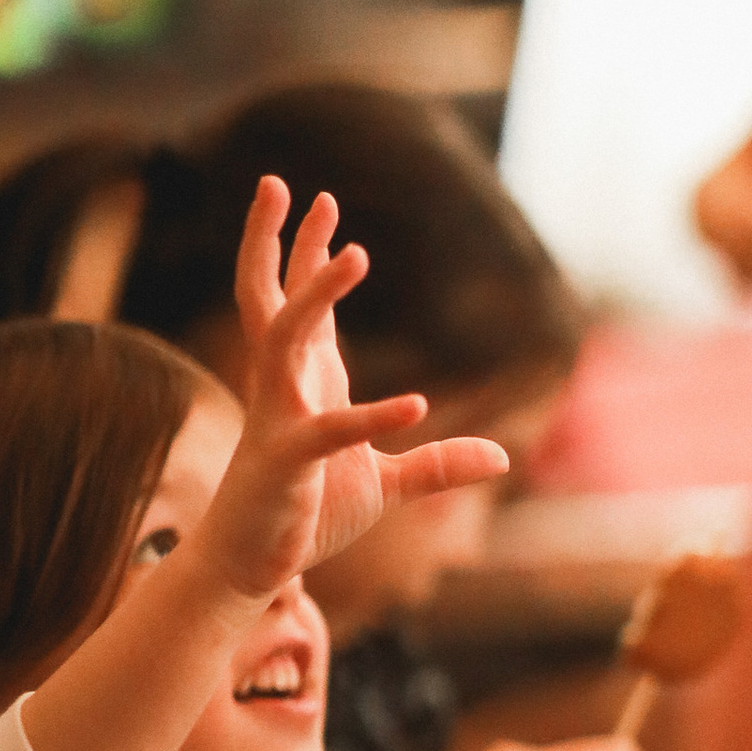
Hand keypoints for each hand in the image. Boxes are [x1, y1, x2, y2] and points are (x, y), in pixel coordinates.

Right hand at [200, 178, 507, 604]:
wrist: (250, 569)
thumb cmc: (303, 516)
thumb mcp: (384, 486)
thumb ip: (438, 466)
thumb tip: (500, 456)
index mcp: (303, 383)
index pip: (300, 302)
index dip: (307, 250)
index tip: (318, 198)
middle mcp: (283, 388)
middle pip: (269, 297)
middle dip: (273, 240)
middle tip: (278, 182)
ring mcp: (278, 420)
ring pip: (286, 339)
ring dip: (319, 295)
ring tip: (355, 253)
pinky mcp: (287, 463)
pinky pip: (330, 432)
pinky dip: (372, 418)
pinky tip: (418, 404)